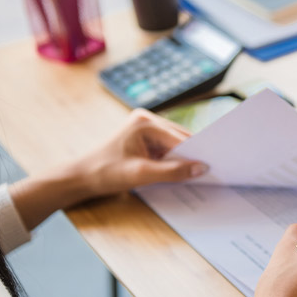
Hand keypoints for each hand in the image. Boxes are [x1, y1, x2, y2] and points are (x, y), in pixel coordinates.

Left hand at [70, 109, 207, 197]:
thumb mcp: (141, 174)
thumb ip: (172, 172)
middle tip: (211, 170)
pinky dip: (174, 159)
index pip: (179, 138)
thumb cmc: (106, 173)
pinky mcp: (144, 138)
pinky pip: (167, 148)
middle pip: (180, 138)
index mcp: (145, 122)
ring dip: (184, 158)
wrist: (82, 177)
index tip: (214, 166)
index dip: (196, 153)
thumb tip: (201, 168)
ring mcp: (145, 128)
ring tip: (197, 172)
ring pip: (175, 143)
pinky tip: (181, 171)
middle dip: (192, 154)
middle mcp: (147, 120)